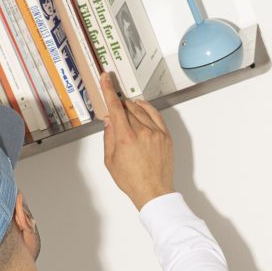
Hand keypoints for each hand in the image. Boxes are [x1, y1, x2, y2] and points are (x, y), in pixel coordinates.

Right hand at [101, 72, 174, 210]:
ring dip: (131, 107)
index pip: (115, 107)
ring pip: (141, 109)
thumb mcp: (110, 161)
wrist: (154, 192)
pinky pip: (155, 114)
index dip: (109, 90)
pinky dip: (147, 108)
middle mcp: (141, 131)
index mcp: (125, 138)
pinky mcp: (165, 135)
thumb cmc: (132, 181)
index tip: (106, 78)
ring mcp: (155, 132)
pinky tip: (141, 107)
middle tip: (115, 108)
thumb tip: (109, 120)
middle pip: (127, 107)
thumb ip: (108, 137)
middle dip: (119, 105)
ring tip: (126, 112)